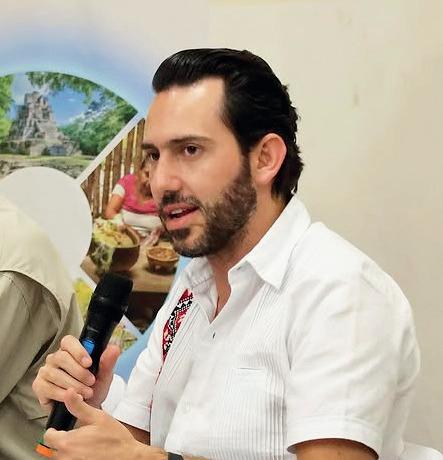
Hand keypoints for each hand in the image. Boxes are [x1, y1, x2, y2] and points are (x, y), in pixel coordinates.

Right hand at [32, 335, 119, 412]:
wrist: (85, 410)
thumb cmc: (94, 388)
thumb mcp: (105, 376)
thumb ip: (108, 362)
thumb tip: (114, 348)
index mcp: (71, 350)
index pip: (68, 341)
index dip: (78, 350)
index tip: (89, 363)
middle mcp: (55, 358)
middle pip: (61, 357)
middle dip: (78, 371)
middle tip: (91, 382)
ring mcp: (45, 371)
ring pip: (55, 374)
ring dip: (73, 384)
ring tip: (87, 393)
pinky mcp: (39, 386)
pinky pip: (47, 387)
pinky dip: (62, 394)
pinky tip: (72, 398)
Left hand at [44, 389, 165, 459]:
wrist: (128, 457)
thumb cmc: (115, 439)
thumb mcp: (98, 417)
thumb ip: (79, 406)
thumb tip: (68, 392)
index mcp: (67, 442)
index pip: (48, 436)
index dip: (55, 429)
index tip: (65, 428)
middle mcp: (66, 458)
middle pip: (53, 448)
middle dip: (62, 441)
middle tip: (78, 435)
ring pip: (61, 457)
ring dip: (68, 451)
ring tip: (84, 444)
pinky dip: (76, 457)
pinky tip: (88, 453)